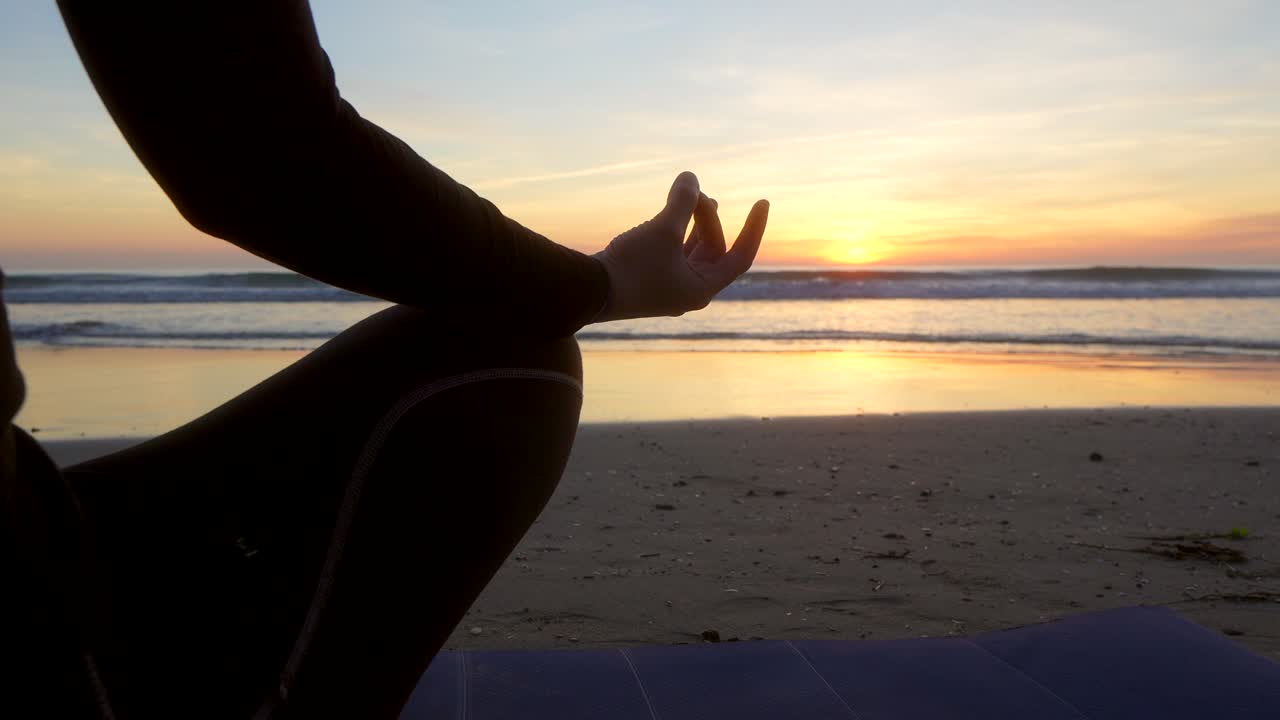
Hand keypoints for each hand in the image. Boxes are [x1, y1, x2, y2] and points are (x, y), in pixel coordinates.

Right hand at [592, 172, 768, 321]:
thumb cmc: (630, 266)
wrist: (587, 291)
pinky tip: (669, 216)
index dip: (754, 228)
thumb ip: (682, 202)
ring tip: (696, 198)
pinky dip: (676, 232)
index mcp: (701, 289)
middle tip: (692, 194)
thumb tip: (692, 177)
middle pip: (712, 249)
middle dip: (708, 218)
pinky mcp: (649, 281)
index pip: (740, 256)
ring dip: (696, 224)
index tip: (762, 202)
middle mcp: (688, 293)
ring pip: (692, 251)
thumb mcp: (662, 230)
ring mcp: (668, 289)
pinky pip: (673, 254)